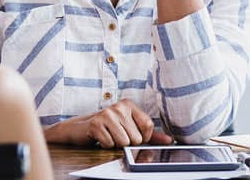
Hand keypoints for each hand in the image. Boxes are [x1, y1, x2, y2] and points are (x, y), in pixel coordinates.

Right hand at [54, 99, 173, 147]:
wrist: (80, 128)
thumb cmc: (108, 127)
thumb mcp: (129, 127)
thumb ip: (150, 134)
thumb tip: (170, 140)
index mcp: (129, 105)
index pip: (148, 125)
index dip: (142, 137)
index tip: (132, 135)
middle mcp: (119, 106)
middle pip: (136, 137)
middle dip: (127, 143)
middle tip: (116, 135)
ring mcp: (107, 114)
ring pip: (123, 142)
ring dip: (116, 144)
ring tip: (109, 136)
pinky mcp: (96, 124)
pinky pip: (109, 144)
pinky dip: (105, 145)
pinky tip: (100, 138)